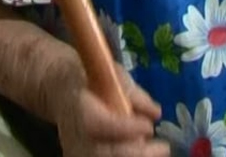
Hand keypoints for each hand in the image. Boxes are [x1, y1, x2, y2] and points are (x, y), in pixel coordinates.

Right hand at [55, 64, 169, 156]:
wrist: (62, 90)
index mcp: (81, 108)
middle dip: (138, 153)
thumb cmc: (93, 80)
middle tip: (163, 148)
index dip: (128, 129)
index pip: (102, 125)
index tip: (149, 126)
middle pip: (106, 153)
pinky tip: (144, 153)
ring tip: (157, 151)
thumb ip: (134, 95)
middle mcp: (76, 135)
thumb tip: (156, 113)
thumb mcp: (113, 76)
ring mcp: (77, 152)